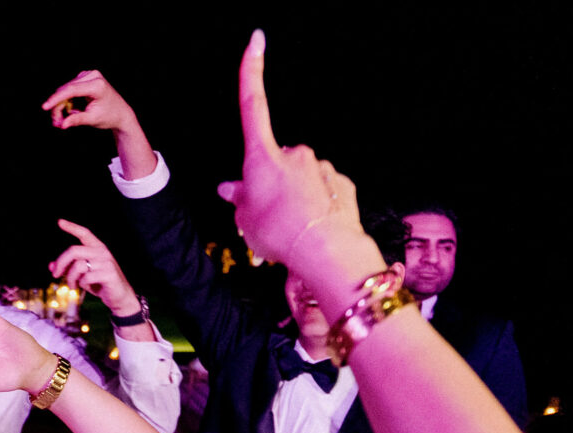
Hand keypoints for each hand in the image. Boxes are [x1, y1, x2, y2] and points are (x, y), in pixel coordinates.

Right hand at [40, 70, 137, 133]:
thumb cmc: (109, 116)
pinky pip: (68, 90)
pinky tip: (70, 111)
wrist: (120, 113)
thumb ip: (77, 120)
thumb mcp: (92, 120)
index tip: (44, 107)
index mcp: (97, 85)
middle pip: (66, 90)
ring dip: (61, 105)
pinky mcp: (84, 78)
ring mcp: (88, 75)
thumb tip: (62, 124)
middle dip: (58, 107)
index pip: (71, 90)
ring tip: (62, 120)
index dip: (56, 99)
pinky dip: (66, 101)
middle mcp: (92, 76)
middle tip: (56, 123)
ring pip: (65, 90)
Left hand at [48, 220, 139, 316]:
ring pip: (78, 266)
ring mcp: (106, 262)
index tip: (59, 222)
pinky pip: (86, 277)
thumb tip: (51, 266)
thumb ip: (68, 268)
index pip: (84, 233)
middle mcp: (102, 252)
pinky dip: (82, 284)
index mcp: (97, 248)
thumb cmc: (100, 284)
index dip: (72, 227)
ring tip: (73, 285)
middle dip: (60, 263)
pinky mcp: (109, 274)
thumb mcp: (82, 275)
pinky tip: (85, 287)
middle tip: (55, 275)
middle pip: (73, 251)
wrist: (120, 297)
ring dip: (70, 278)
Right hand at [214, 31, 365, 267]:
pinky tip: (311, 230)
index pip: (253, 104)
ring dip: (291, 201)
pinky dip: (314, 209)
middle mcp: (295, 154)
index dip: (251, 71)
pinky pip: (322, 195)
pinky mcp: (342, 185)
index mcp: (263, 157)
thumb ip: (238, 199)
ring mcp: (321, 168)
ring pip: (300, 182)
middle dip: (268, 184)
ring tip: (288, 232)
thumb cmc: (278, 233)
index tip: (256, 39)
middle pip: (275, 163)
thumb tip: (230, 189)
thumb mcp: (244, 220)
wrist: (325, 252)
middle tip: (263, 219)